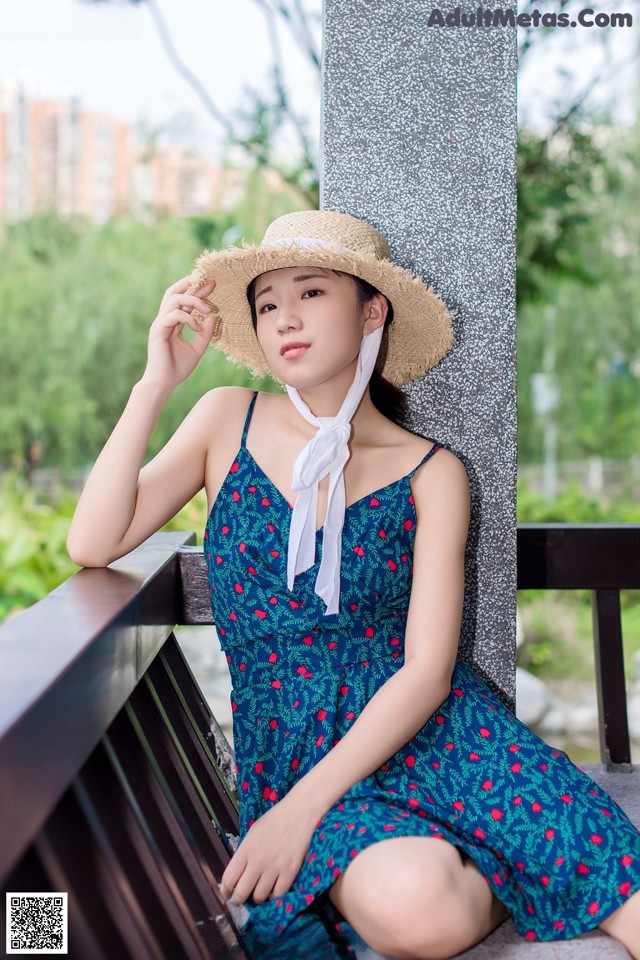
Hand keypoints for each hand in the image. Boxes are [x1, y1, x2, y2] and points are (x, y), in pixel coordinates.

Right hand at [141, 274, 217, 391]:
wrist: (163, 383)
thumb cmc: (177, 369)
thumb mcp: (197, 350)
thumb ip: (204, 334)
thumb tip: (213, 317)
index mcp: (172, 323)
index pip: (183, 300)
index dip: (197, 290)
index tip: (213, 284)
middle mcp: (164, 320)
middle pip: (174, 292)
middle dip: (191, 284)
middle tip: (210, 283)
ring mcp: (160, 324)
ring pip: (174, 299)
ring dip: (194, 301)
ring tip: (208, 309)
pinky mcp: (158, 331)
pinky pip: (174, 315)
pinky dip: (189, 319)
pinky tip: (198, 328)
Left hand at [220, 795, 318, 905]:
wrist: (299, 812)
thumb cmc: (275, 820)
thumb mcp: (253, 833)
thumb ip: (244, 854)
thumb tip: (238, 875)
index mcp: (246, 849)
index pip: (229, 879)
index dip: (226, 891)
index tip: (228, 894)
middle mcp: (257, 861)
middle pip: (241, 893)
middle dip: (240, 899)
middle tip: (243, 898)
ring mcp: (274, 867)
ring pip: (259, 897)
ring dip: (258, 898)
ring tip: (260, 892)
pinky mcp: (290, 872)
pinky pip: (278, 895)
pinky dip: (274, 896)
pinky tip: (274, 890)